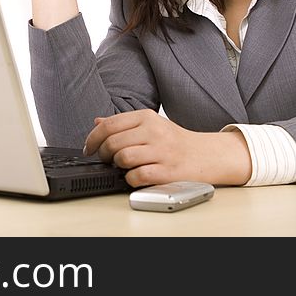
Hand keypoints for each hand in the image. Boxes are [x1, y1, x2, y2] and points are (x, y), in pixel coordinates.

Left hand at [82, 109, 252, 186]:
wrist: (206, 155)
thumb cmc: (175, 141)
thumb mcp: (151, 124)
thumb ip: (124, 123)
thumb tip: (97, 122)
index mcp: (147, 117)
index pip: (109, 124)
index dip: (93, 138)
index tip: (89, 148)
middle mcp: (154, 131)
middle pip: (113, 142)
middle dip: (103, 154)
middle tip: (106, 159)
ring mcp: (161, 151)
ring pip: (123, 158)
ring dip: (117, 166)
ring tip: (122, 167)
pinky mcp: (167, 171)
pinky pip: (137, 176)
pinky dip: (130, 179)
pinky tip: (134, 176)